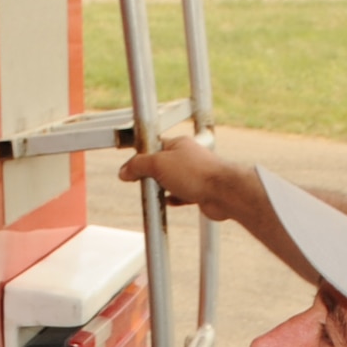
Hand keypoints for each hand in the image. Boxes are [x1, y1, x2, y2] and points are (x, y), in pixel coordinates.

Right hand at [118, 136, 249, 218]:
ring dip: (162, 188)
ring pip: (172, 181)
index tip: (130, 167)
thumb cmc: (195, 173)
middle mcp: (187, 157)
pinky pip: (182, 194)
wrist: (222, 192)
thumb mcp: (158, 165)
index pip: (154, 147)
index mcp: (178, 144)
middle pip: (162, 165)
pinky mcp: (199, 191)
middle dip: (151, 174)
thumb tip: (124, 171)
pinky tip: (167, 201)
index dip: (141, 156)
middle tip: (140, 182)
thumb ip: (139, 166)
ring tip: (152, 194)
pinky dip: (173, 198)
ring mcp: (194, 174)